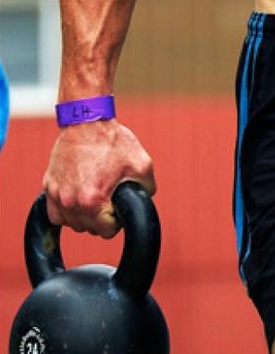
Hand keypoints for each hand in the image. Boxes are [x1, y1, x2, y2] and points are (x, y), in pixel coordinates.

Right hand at [43, 119, 155, 236]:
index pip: (106, 232)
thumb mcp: (142, 164)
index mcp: (94, 200)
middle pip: (89, 229)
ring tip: (95, 195)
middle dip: (101, 218)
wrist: (86, 121)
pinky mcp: (48, 187)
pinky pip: (55, 215)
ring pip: (72, 224)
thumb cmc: (113, 141)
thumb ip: (147, 189)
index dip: (117, 221)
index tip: (118, 208)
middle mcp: (71, 203)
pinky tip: (78, 199)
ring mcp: (57, 196)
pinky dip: (66, 211)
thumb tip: (143, 202)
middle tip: (108, 198)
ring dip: (84, 216)